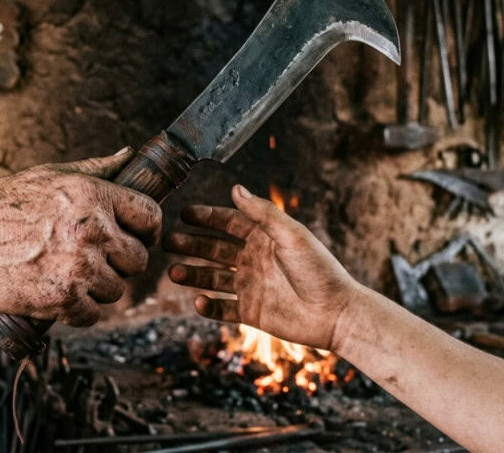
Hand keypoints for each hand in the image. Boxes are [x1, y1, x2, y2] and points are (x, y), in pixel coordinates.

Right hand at [0, 149, 161, 326]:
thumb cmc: (5, 205)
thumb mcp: (52, 175)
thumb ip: (97, 168)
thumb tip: (130, 154)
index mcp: (94, 196)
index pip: (150, 217)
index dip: (146, 230)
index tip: (135, 237)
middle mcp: (93, 230)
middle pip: (138, 259)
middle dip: (120, 262)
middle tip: (93, 259)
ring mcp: (80, 267)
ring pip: (116, 289)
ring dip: (97, 288)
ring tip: (69, 274)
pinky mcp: (63, 299)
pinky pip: (92, 314)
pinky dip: (78, 311)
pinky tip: (60, 296)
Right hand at [164, 184, 358, 349]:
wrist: (336, 313)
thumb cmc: (319, 270)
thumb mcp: (291, 235)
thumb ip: (262, 213)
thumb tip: (236, 189)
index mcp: (264, 238)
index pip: (229, 222)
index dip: (207, 217)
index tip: (184, 213)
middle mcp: (254, 260)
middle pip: (214, 249)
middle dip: (191, 244)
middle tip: (167, 241)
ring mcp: (251, 286)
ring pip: (213, 278)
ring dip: (192, 274)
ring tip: (173, 272)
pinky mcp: (251, 312)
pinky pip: (223, 308)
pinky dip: (208, 306)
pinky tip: (198, 301)